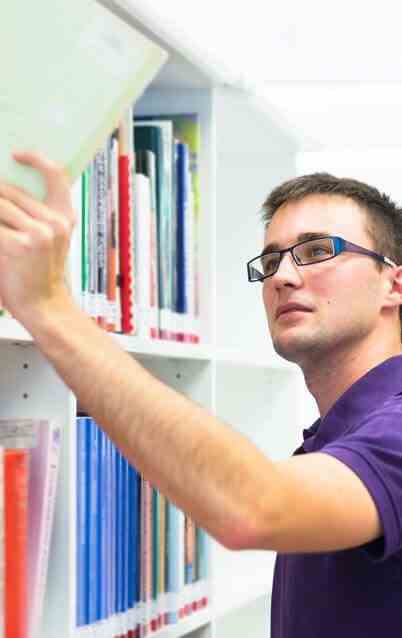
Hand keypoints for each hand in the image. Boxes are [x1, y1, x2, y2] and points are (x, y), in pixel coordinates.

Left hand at [0, 151, 75, 321]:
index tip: (16, 155)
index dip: (36, 159)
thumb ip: (34, 216)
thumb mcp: (49, 241)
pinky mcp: (18, 246)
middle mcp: (54, 222)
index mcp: (64, 217)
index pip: (55, 175)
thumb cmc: (40, 274)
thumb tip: (5, 194)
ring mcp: (37, 234)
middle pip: (10, 191)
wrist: (43, 307)